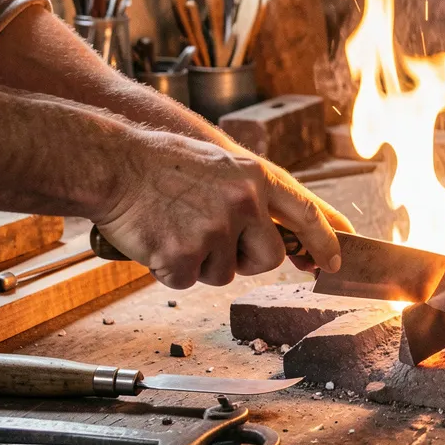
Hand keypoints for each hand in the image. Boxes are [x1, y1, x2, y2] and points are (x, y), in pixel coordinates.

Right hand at [93, 129, 353, 288]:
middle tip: (214, 242)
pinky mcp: (183, 256)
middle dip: (246, 260)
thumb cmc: (163, 164)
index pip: (306, 214)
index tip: (333, 263)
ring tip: (177, 228)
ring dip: (202, 263)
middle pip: (268, 259)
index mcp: (256, 177)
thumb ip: (253, 194)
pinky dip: (171, 270)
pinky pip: (188, 281)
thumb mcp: (222, 165)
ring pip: (224, 274)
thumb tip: (281, 234)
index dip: (325, 242)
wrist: (111, 163)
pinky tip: (158, 241)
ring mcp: (214, 230)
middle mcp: (243, 203)